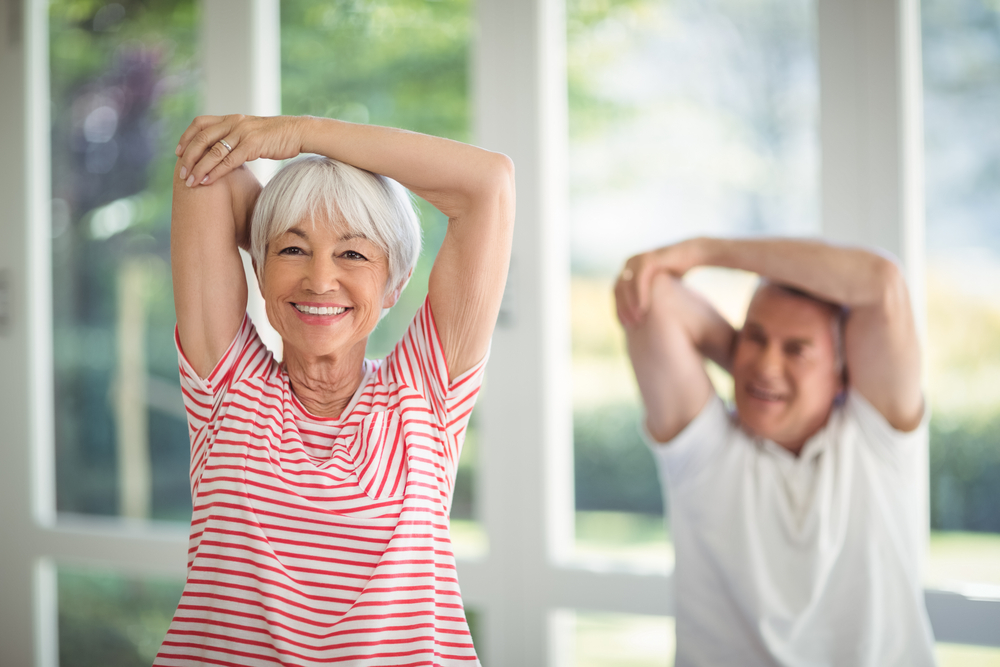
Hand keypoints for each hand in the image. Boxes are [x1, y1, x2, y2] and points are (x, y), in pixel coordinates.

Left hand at [174, 114, 304, 187]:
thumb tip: (227, 150)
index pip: (200, 123)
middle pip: (201, 137)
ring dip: (199, 168)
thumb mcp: (253, 132)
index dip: (186, 137)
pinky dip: (215, 172)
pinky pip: (228, 160)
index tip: (178, 152)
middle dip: (188, 156)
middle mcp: (234, 122)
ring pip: (213, 151)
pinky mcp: (252, 145)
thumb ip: (237, 137)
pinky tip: (207, 181)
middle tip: (181, 172)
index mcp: (231, 118)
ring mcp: (243, 133)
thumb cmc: (277, 136)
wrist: (299, 132)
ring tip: (190, 182)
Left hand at [615, 239, 701, 326]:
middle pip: (617, 290)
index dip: (618, 309)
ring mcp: (636, 260)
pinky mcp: (647, 259)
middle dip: (622, 309)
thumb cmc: (677, 272)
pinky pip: (638, 280)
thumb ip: (646, 295)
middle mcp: (629, 263)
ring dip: (629, 305)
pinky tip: (642, 309)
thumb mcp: (657, 286)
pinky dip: (639, 296)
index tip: (624, 325)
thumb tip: (639, 315)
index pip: (617, 292)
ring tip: (637, 320)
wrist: (693, 253)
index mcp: (628, 269)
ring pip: (625, 286)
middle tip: (630, 325)